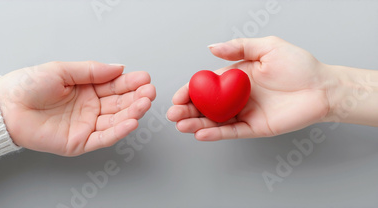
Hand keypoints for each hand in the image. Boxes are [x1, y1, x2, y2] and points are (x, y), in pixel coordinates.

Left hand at [0, 61, 155, 155]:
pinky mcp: (79, 142)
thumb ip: (91, 71)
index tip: (144, 78)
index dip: (131, 82)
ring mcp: (85, 125)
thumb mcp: (62, 70)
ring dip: (132, 113)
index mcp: (86, 89)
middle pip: (119, 103)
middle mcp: (89, 107)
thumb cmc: (28, 86)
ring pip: (115, 121)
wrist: (6, 107)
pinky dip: (118, 131)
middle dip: (136, 97)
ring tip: (144, 104)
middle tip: (149, 92)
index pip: (114, 86)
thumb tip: (118, 68)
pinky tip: (131, 122)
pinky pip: (103, 138)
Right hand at [167, 36, 333, 140]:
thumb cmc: (300, 66)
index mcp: (236, 78)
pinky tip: (201, 134)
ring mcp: (245, 113)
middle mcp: (237, 97)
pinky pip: (232, 132)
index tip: (177, 96)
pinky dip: (216, 134)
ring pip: (214, 121)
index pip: (206, 86)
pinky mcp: (255, 128)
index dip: (190, 91)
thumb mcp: (267, 47)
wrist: (323, 87)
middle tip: (173, 114)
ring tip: (181, 125)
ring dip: (196, 124)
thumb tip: (211, 48)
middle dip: (187, 111)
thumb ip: (238, 47)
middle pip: (205, 106)